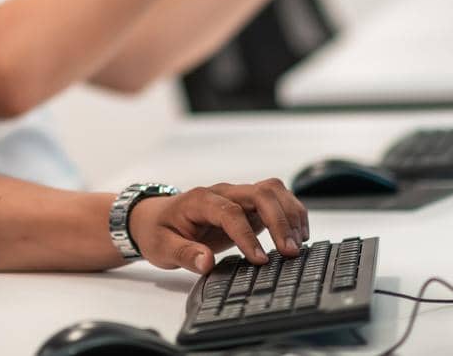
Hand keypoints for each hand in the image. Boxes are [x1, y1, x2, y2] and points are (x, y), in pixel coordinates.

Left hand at [126, 179, 308, 274]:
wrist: (155, 218)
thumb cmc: (158, 231)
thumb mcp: (162, 248)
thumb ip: (184, 254)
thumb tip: (206, 262)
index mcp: (200, 200)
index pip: (230, 212)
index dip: (247, 235)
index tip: (259, 260)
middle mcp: (222, 193)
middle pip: (260, 193)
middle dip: (279, 221)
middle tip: (288, 252)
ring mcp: (237, 197)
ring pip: (273, 191)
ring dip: (290, 214)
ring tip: (297, 245)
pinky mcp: (248, 206)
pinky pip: (276, 200)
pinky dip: (291, 214)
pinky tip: (298, 235)